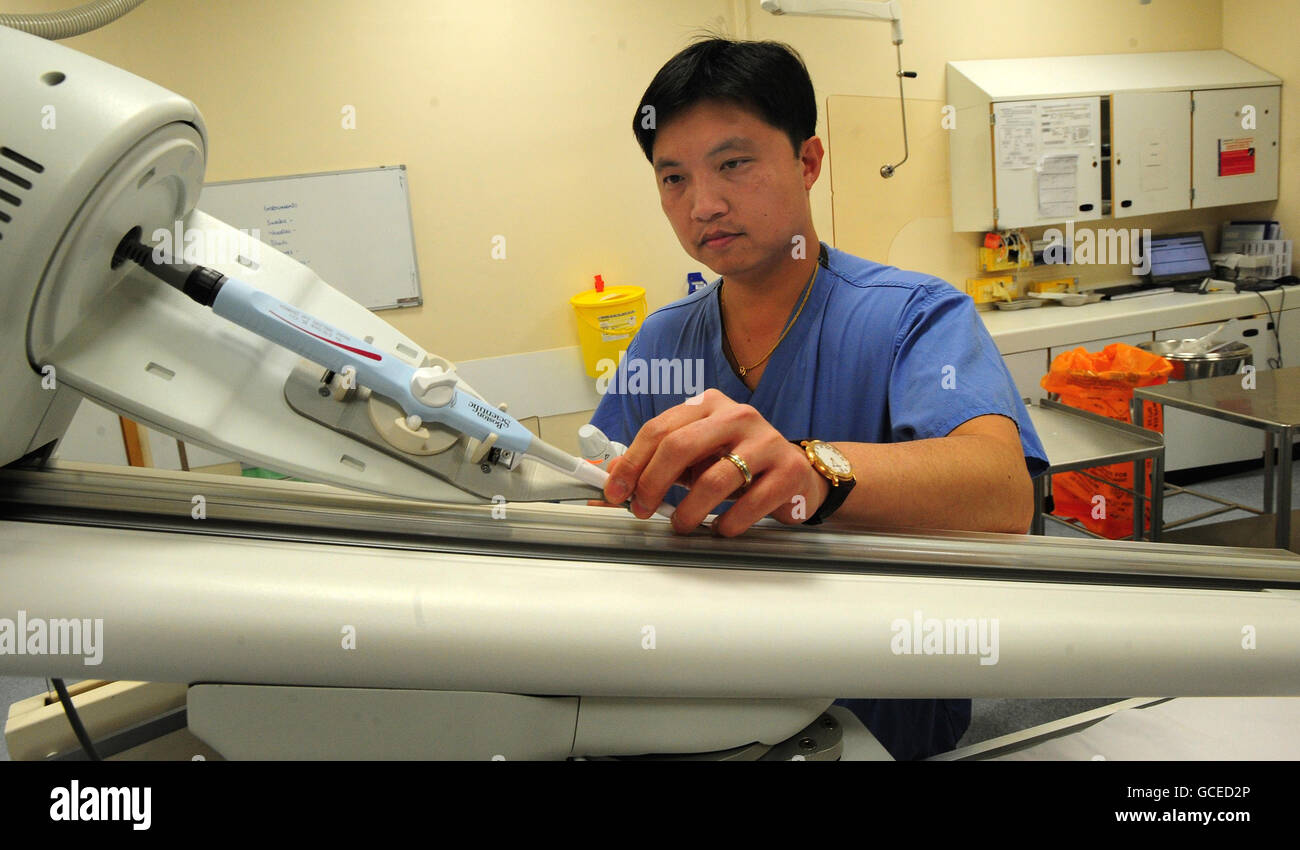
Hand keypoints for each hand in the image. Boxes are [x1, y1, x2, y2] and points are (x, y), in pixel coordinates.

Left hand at [602, 389, 829, 535]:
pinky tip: (721, 528)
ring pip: (714, 479)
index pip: (659, 429)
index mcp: (709, 405)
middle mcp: (737, 416)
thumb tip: (611, 483)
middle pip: (680, 446)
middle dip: (652, 484)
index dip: (631, 463)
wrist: (798, 473)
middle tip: (643, 510)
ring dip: (689, 511)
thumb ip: (658, 464)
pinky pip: (749, 503)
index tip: (616, 492)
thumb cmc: (739, 464)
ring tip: (682, 524)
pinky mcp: (788, 471)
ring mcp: (766, 441)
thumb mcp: (697, 456)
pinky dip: (727, 523)